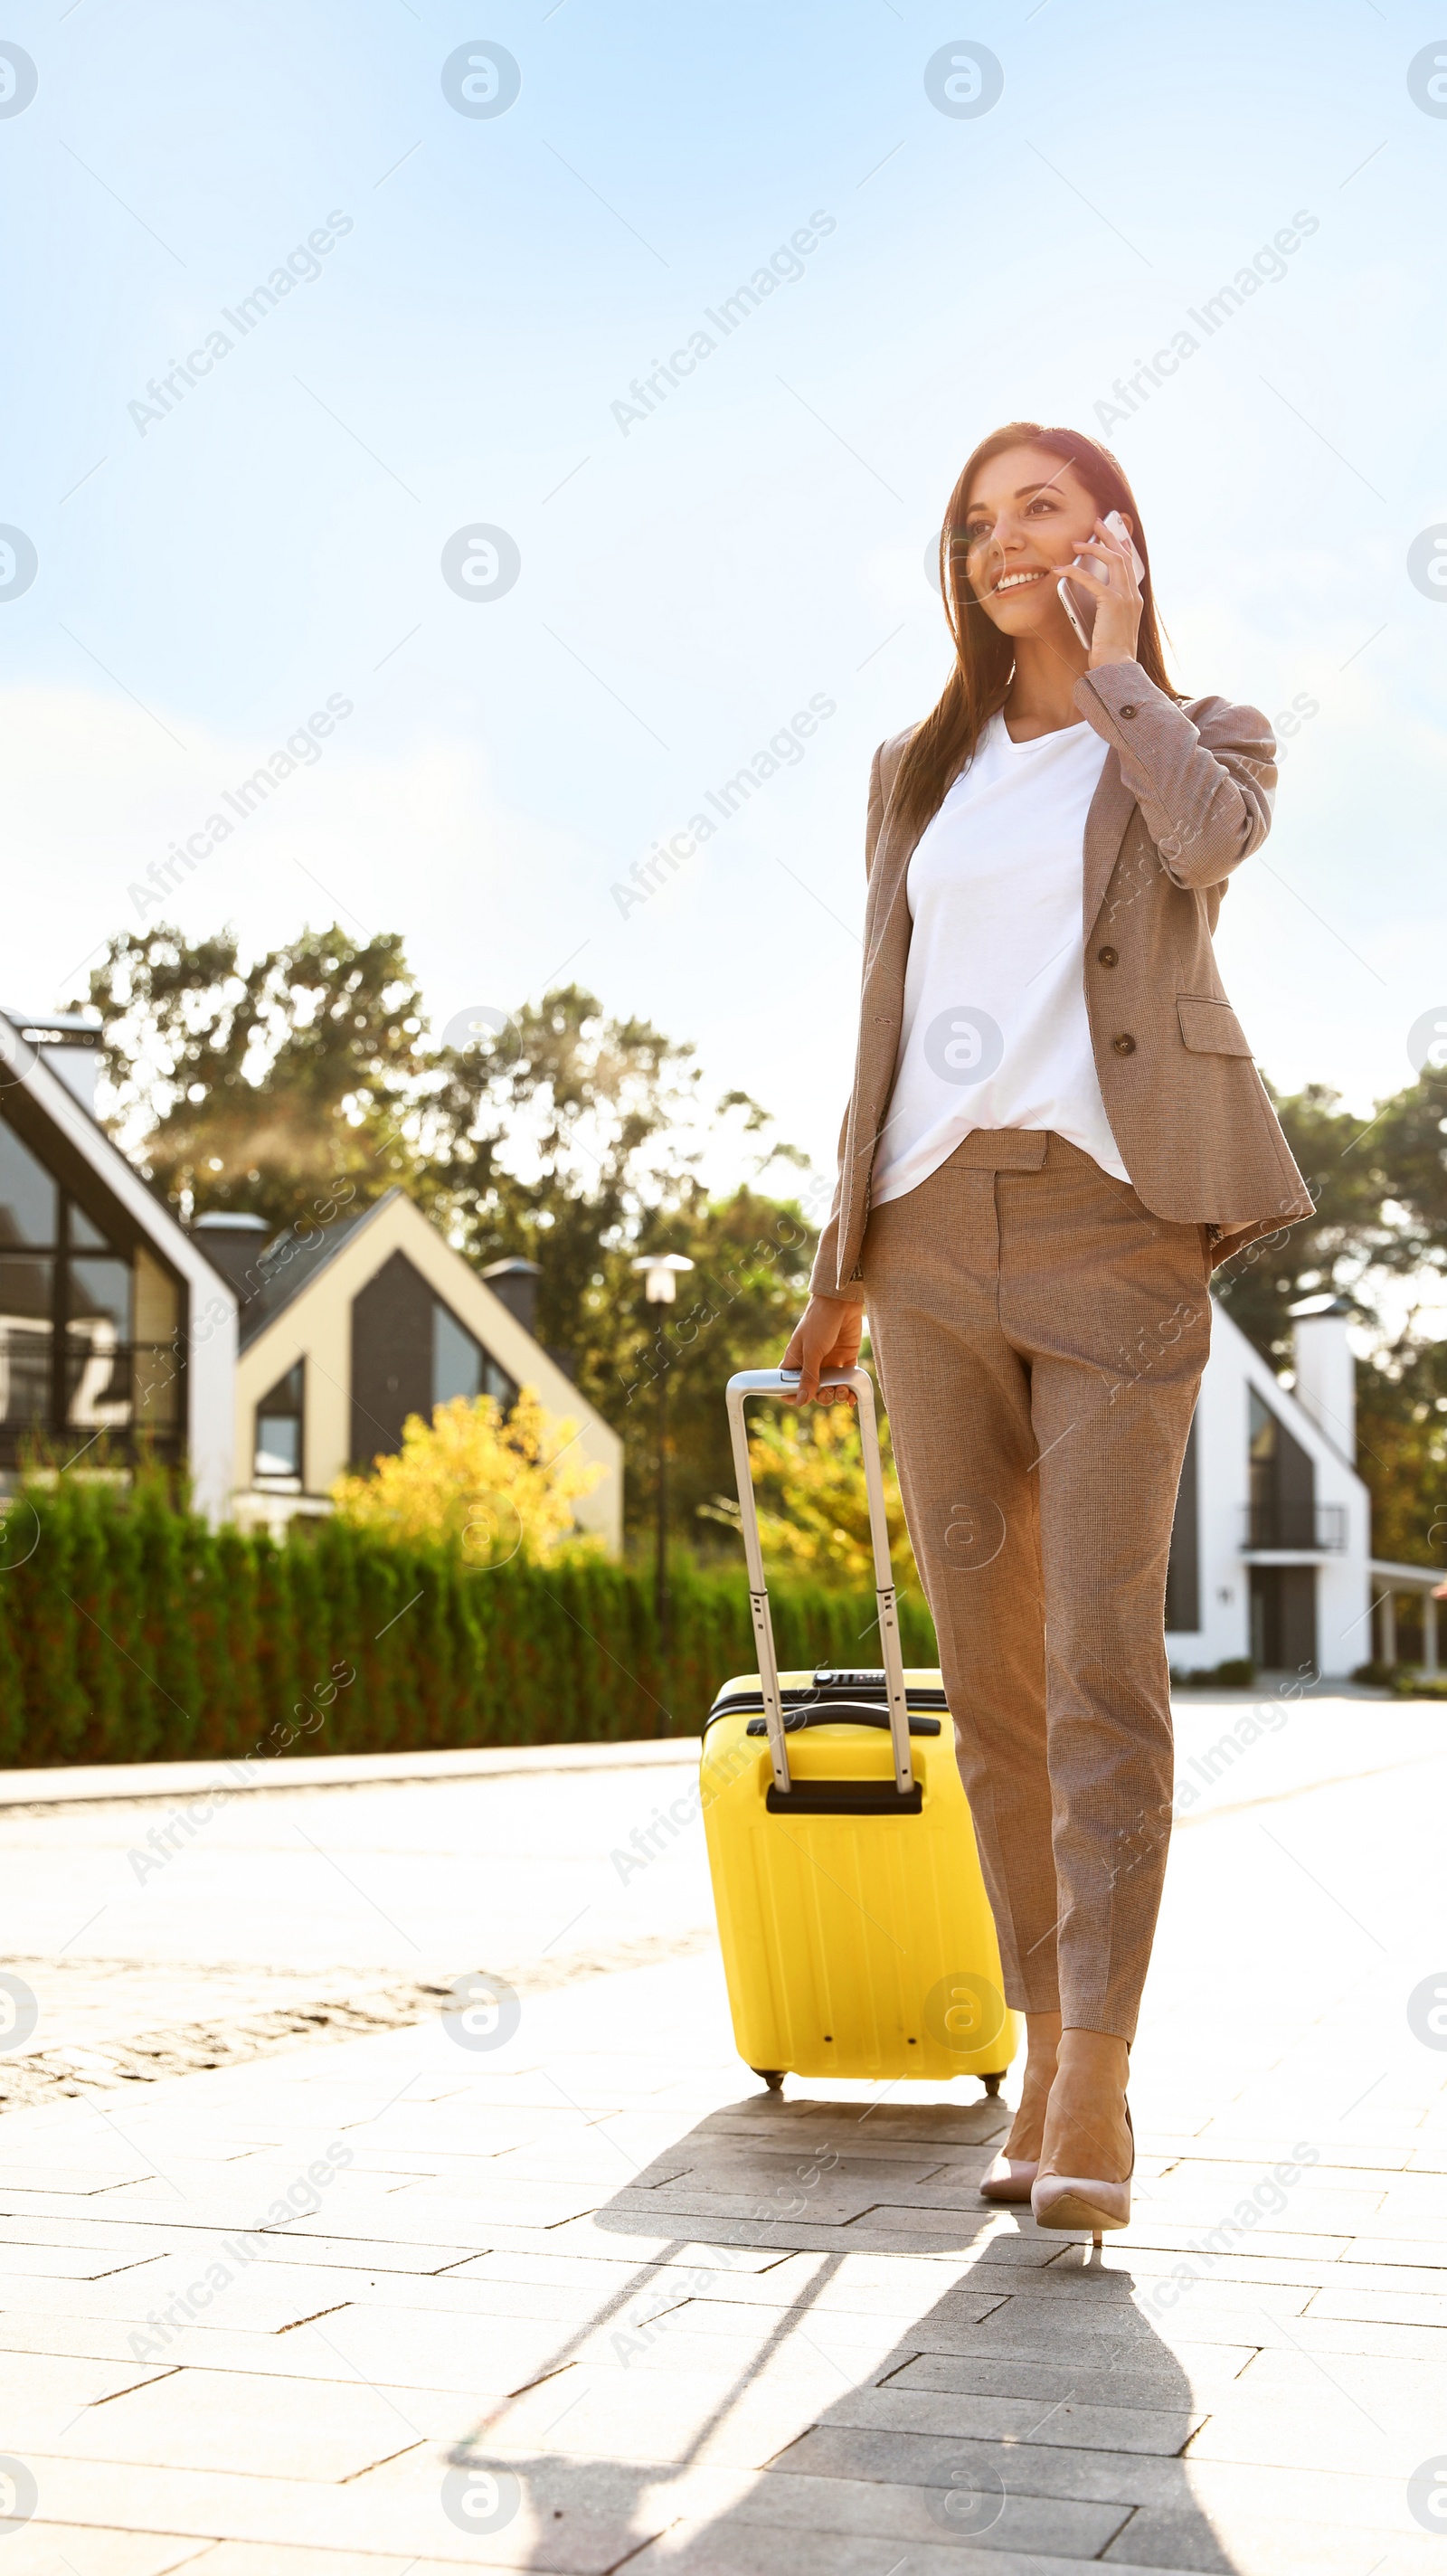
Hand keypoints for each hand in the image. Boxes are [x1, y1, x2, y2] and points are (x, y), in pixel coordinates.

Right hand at [780, 1295, 863, 1403]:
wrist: (842, 1301)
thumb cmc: (819, 1321)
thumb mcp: (812, 1350)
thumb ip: (809, 1376)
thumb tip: (801, 1401)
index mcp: (797, 1359)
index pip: (789, 1383)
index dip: (793, 1395)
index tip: (800, 1402)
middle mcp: (812, 1362)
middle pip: (813, 1389)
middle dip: (821, 1397)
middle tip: (827, 1393)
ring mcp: (830, 1360)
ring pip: (832, 1386)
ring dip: (837, 1394)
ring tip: (842, 1391)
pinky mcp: (847, 1357)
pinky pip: (848, 1378)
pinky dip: (852, 1389)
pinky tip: (853, 1396)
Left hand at [1059, 516, 1142, 670]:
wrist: (1117, 668)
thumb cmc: (1110, 654)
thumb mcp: (1109, 627)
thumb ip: (1104, 611)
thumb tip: (1088, 600)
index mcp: (1134, 600)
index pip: (1131, 565)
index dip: (1122, 546)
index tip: (1116, 534)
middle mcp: (1133, 595)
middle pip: (1123, 555)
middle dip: (1109, 536)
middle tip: (1097, 523)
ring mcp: (1125, 597)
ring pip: (1112, 560)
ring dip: (1093, 547)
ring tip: (1077, 543)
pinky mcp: (1112, 603)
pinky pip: (1091, 579)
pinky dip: (1074, 573)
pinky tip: (1061, 570)